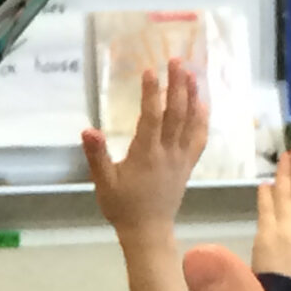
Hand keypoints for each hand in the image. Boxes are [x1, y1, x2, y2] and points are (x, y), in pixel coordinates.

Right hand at [82, 60, 207, 238]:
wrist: (148, 230)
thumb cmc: (122, 206)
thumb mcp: (104, 183)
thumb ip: (96, 156)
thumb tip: (88, 130)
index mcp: (146, 154)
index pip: (152, 117)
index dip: (152, 93)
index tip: (150, 71)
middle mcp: (168, 152)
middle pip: (177, 113)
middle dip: (177, 84)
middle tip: (176, 60)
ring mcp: (182, 158)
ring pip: (191, 121)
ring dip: (192, 95)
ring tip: (191, 73)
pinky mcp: (189, 164)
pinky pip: (200, 137)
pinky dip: (202, 118)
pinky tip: (201, 102)